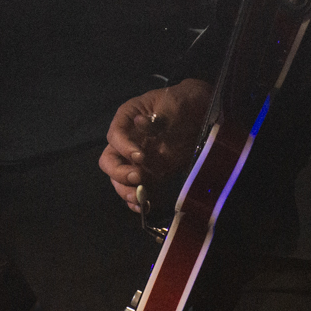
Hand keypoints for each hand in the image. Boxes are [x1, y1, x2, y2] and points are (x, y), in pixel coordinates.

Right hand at [100, 79, 209, 210]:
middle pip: (110, 160)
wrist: (201, 114)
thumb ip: (158, 117)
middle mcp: (126, 140)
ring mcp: (136, 159)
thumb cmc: (182, 104)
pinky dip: (137, 199)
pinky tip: (144, 206)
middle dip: (119, 172)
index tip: (141, 157)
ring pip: (119, 178)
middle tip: (137, 177)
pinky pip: (136, 188)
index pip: (115, 135)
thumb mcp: (172, 105)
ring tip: (139, 198)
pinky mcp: (149, 173)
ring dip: (126, 190)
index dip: (124, 147)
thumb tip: (140, 123)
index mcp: (127, 118)